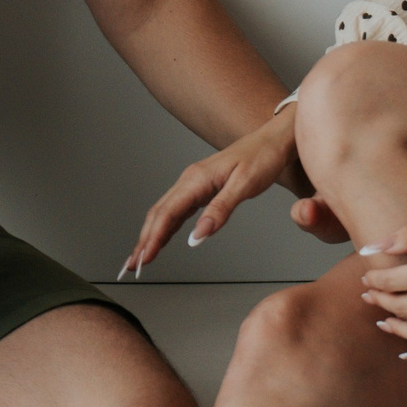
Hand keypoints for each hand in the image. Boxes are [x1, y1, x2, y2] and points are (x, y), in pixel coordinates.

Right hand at [123, 107, 307, 270]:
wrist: (273, 140)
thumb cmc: (263, 158)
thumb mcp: (245, 185)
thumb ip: (220, 210)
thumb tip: (198, 235)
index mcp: (196, 179)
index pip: (167, 213)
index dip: (152, 238)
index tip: (142, 259)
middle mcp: (190, 180)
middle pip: (159, 213)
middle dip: (144, 240)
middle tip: (132, 266)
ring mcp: (194, 183)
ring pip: (165, 212)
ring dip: (151, 234)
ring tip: (140, 257)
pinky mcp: (202, 188)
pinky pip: (177, 209)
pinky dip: (165, 226)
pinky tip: (161, 238)